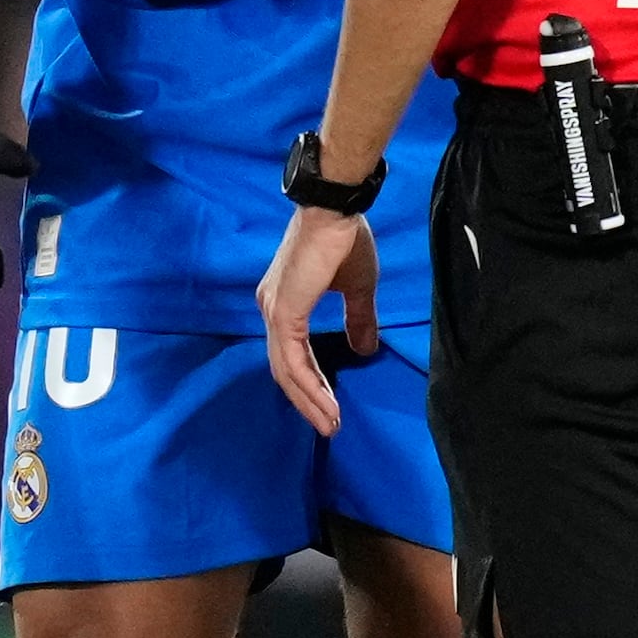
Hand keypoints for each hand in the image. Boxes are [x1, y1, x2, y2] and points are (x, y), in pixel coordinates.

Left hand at [258, 203, 373, 437]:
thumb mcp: (356, 288)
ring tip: (332, 424)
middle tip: (329, 426)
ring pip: (285, 370)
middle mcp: (272, 307)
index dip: (309, 383)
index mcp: (284, 302)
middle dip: (307, 401)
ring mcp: (275, 310)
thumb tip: (365, 350)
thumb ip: (357, 320)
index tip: (330, 408)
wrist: (336, 210)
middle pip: (283, 368)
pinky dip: (310, 385)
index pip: (290, 354)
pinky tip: (326, 403)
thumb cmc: (345, 240)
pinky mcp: (284, 312)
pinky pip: (292, 360)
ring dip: (310, 400)